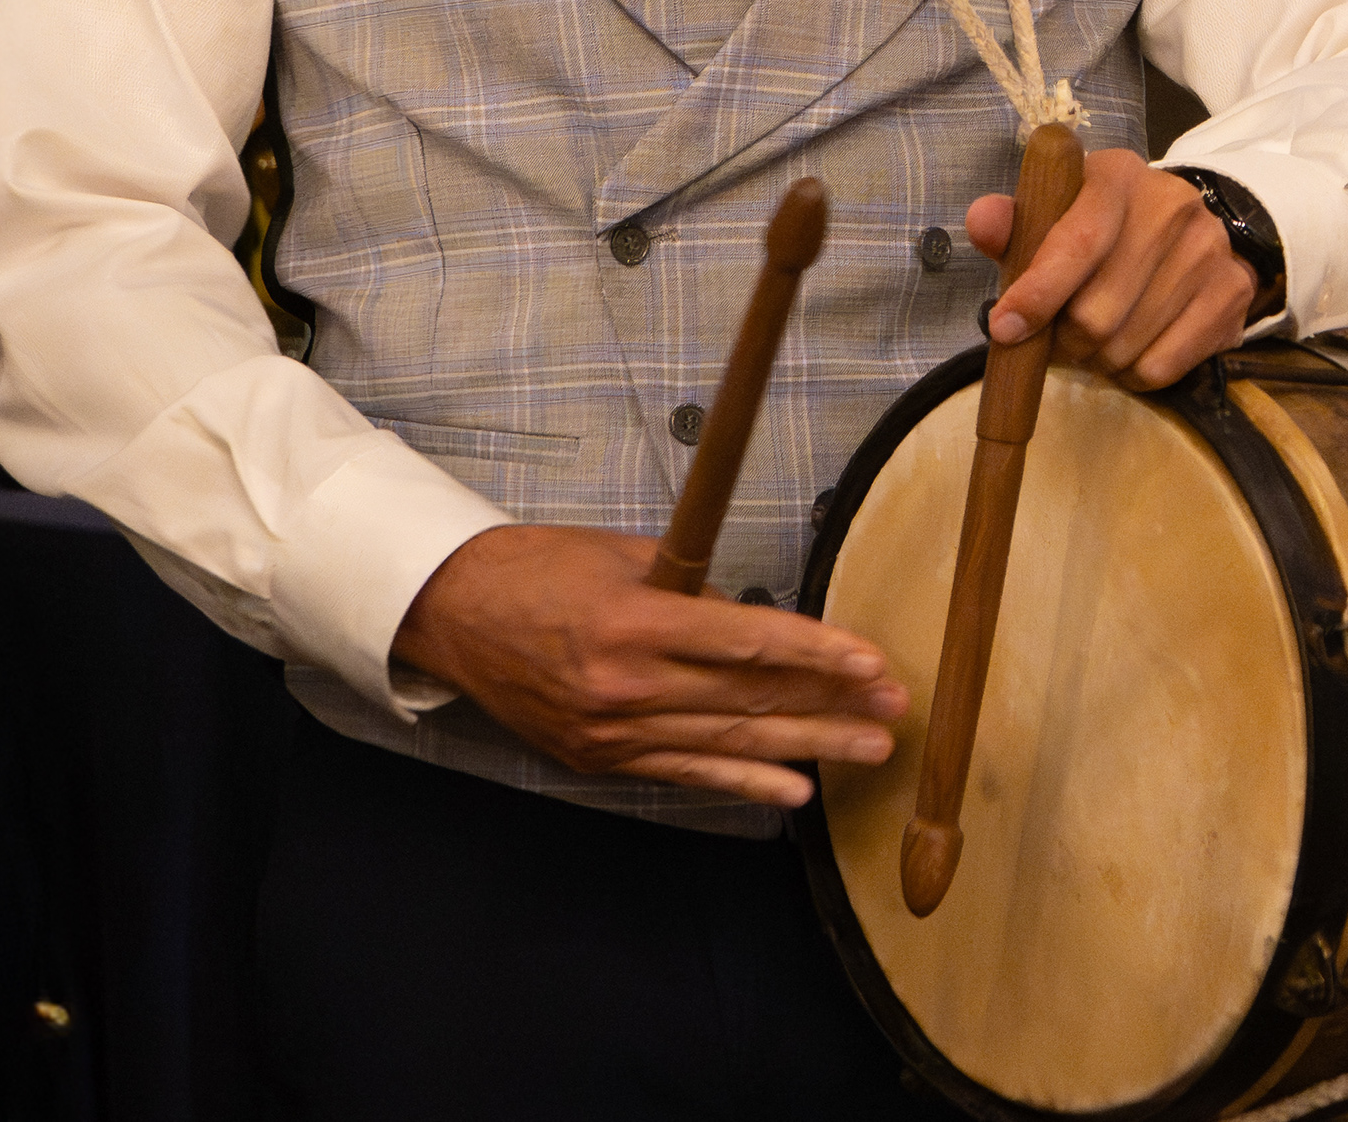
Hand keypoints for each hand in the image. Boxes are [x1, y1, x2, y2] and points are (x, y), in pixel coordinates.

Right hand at [393, 523, 905, 808]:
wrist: (453, 614)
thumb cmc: (541, 569)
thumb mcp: (628, 558)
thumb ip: (697, 591)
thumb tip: (760, 618)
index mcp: (636, 625)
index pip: (750, 644)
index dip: (820, 655)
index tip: (874, 663)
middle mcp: (627, 686)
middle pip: (751, 700)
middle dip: (833, 705)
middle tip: (894, 710)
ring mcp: (612, 731)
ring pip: (728, 743)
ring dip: (807, 747)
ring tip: (868, 750)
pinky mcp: (600, 757)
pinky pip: (685, 773)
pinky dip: (743, 783)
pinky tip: (794, 790)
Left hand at [968, 143, 1255, 389]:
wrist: (1187, 231)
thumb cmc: (1102, 229)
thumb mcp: (1054, 216)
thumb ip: (1013, 223)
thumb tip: (983, 222)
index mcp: (1118, 176)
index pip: (1079, 242)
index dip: (1039, 292)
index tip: (1006, 328)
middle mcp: (1171, 205)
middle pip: (1097, 313)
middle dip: (1065, 339)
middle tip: (1061, 335)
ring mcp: (1209, 250)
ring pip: (1126, 346)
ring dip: (1097, 360)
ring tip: (1097, 340)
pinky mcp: (1232, 292)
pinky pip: (1162, 368)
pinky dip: (1133, 375)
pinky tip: (1131, 349)